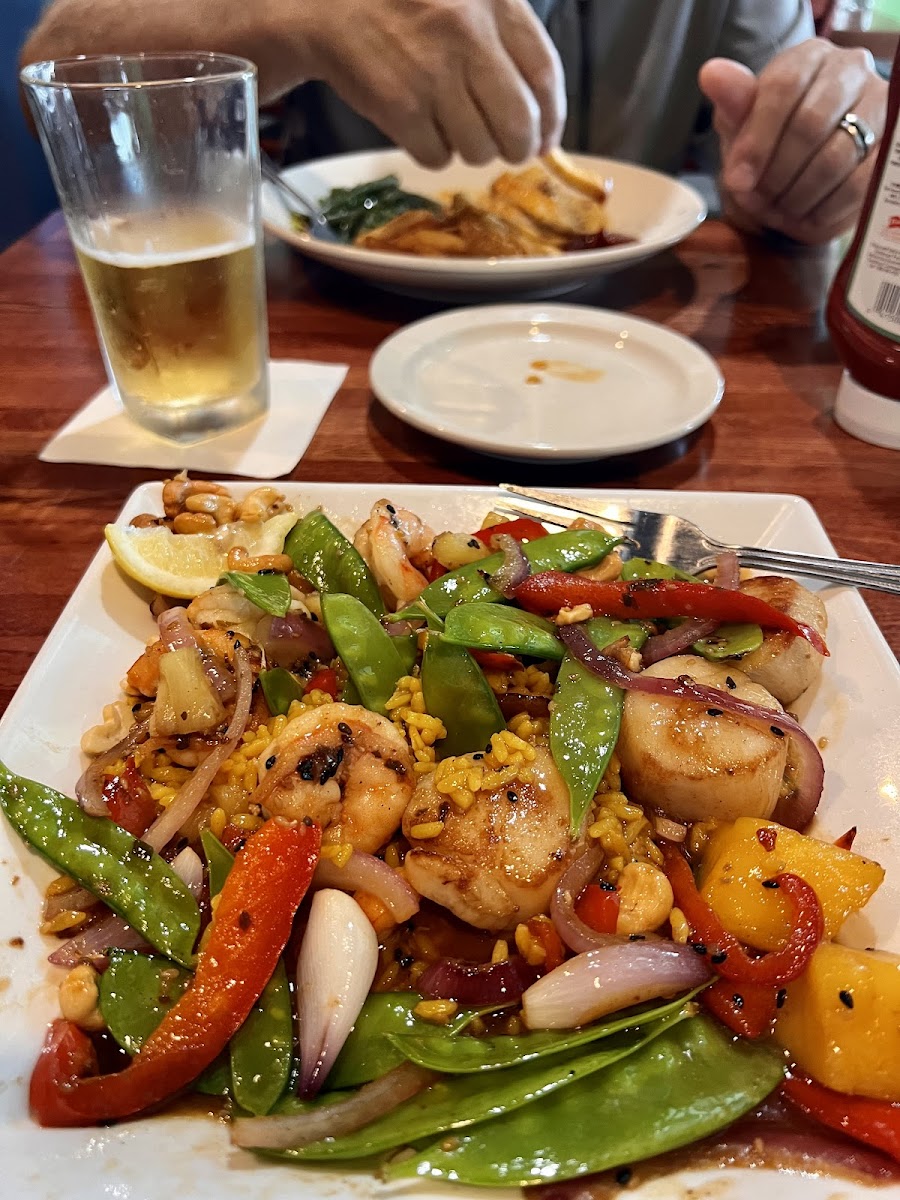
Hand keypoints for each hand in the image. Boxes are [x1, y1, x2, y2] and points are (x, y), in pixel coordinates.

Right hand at [283, 0, 565, 166]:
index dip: (552, 119)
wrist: (331, 7)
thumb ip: (507, 42)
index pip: (544, 75)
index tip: (547, 138)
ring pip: (479, 149)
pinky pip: (437, 157)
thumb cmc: (407, 7)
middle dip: (518, 149)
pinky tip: (422, 127)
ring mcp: (433, 73)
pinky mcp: (400, 106)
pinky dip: (433, 153)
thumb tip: (544, 120)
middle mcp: (468, 35)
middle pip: (518, 125)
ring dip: (472, 151)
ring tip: (455, 128)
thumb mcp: (468, 0)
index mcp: (495, 2)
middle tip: (509, 151)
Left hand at [699, 39, 887, 243]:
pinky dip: (822, 210)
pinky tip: (804, 216)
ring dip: (797, 195)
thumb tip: (713, 74)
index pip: (783, 88)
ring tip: (778, 208)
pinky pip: (856, 186)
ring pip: (834, 158)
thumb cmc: (766, 146)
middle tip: (758, 199)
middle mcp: (849, 72)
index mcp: (808, 59)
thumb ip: (733, 104)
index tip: (737, 180)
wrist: (794, 181)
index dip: (756, 140)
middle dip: (776, 172)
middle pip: (810, 124)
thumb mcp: (740, 128)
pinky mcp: (888, 151)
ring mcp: (877, 108)